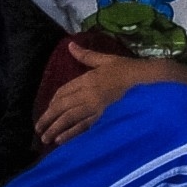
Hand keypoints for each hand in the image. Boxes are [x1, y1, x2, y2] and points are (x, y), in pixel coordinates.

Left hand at [36, 52, 152, 147]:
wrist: (148, 82)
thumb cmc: (129, 69)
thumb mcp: (107, 59)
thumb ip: (86, 55)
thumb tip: (70, 46)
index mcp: (88, 79)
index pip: (63, 91)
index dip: (53, 102)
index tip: (47, 110)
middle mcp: (88, 94)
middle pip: (62, 107)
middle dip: (48, 118)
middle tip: (38, 129)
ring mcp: (95, 108)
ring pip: (69, 119)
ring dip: (55, 128)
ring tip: (45, 138)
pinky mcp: (103, 118)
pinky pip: (83, 127)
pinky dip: (71, 134)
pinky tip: (61, 140)